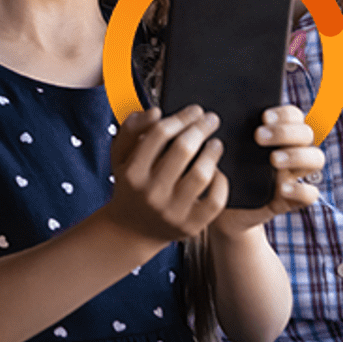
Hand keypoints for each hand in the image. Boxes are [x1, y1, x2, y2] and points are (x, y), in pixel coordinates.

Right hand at [104, 105, 228, 244]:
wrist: (132, 231)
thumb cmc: (131, 185)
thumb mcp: (121, 157)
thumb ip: (131, 129)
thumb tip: (155, 111)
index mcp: (132, 173)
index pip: (160, 133)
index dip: (182, 117)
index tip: (196, 110)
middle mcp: (151, 193)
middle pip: (183, 149)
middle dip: (201, 128)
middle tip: (212, 119)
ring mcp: (172, 212)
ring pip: (202, 174)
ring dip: (213, 152)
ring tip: (216, 143)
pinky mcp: (191, 226)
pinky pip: (215, 200)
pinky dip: (221, 182)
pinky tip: (218, 171)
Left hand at [214, 104, 323, 235]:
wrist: (221, 207)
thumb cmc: (224, 169)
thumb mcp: (226, 149)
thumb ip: (231, 132)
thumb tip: (220, 115)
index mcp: (279, 134)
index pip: (295, 115)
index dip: (284, 113)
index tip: (263, 117)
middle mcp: (293, 151)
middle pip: (307, 133)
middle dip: (285, 132)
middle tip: (259, 136)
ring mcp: (294, 175)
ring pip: (316, 159)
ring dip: (297, 155)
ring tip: (273, 160)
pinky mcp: (291, 199)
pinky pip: (310, 194)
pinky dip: (300, 189)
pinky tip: (282, 188)